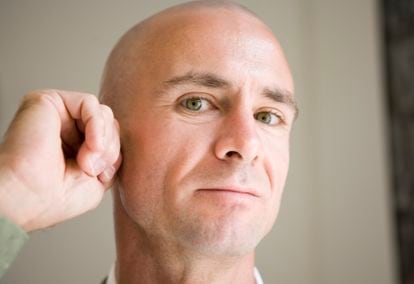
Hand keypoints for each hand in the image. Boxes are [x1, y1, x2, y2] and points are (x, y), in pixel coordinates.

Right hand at [0, 89, 121, 231]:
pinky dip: (97, 124)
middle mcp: (64, 127)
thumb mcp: (97, 181)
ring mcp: (56, 113)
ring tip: (87, 161)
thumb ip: (110, 159)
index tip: (102, 176)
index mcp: (74, 145)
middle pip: (109, 123)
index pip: (110, 137)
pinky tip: (92, 145)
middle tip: (92, 169)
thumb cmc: (55, 198)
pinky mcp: (48, 101)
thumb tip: (117, 145)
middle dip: (110, 148)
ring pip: (102, 112)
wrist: (26, 198)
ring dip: (104, 139)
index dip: (114, 155)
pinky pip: (89, 103)